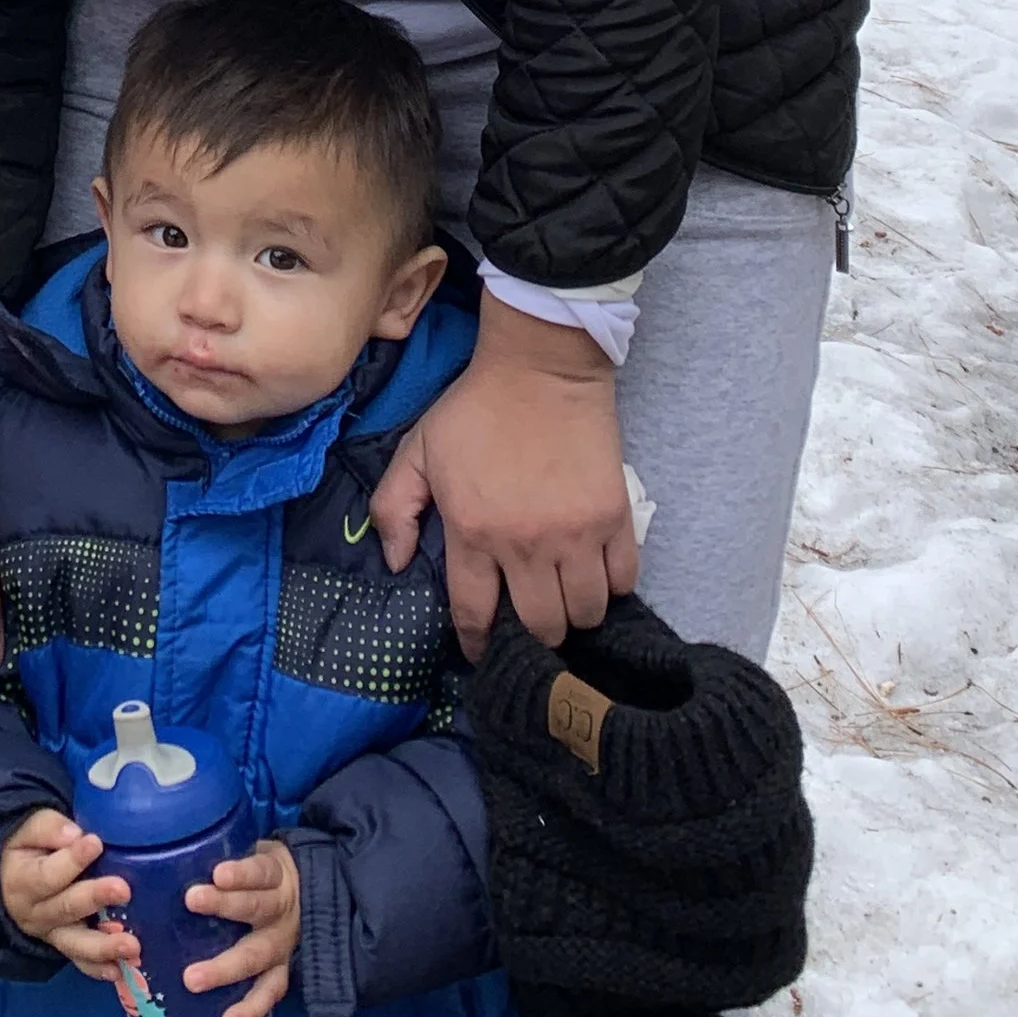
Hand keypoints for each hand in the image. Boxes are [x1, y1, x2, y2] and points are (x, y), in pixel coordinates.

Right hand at [0, 808, 132, 977]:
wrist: (9, 881)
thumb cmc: (25, 849)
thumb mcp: (27, 830)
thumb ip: (49, 829)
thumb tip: (74, 835)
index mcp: (22, 882)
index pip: (47, 874)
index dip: (71, 860)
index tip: (95, 842)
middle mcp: (35, 914)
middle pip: (65, 909)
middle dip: (95, 899)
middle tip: (123, 890)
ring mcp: (51, 934)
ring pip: (75, 944)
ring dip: (104, 945)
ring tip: (132, 945)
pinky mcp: (64, 946)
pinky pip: (80, 961)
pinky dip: (99, 968)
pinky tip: (120, 970)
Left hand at [186, 838, 300, 1016]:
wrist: (312, 892)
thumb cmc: (264, 872)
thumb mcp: (255, 851)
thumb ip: (225, 849)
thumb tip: (173, 844)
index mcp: (275, 875)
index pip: (259, 871)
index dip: (241, 874)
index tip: (217, 873)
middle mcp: (281, 909)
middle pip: (255, 908)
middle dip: (224, 906)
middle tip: (191, 901)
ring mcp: (283, 944)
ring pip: (257, 956)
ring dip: (225, 969)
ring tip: (192, 979)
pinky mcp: (283, 970)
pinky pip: (270, 992)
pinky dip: (251, 1008)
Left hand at [369, 293, 636, 656]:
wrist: (539, 366)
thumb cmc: (474, 408)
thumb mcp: (417, 449)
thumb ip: (394, 507)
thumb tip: (395, 564)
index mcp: (474, 529)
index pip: (476, 614)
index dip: (477, 643)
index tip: (481, 650)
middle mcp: (526, 542)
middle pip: (540, 627)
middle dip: (532, 635)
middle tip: (527, 619)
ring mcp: (576, 533)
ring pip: (585, 613)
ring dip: (574, 615)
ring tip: (562, 598)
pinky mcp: (615, 517)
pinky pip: (624, 580)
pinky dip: (611, 587)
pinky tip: (594, 573)